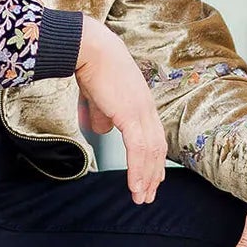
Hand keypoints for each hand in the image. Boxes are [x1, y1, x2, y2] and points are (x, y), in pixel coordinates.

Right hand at [75, 15, 165, 203]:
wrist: (90, 47)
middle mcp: (146, 108)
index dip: (154, 159)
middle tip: (148, 195)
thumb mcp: (99, 95)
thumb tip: (104, 130)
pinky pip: (138, 150)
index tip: (152, 176)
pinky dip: (138, 171)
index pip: (154, 136)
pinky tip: (135, 186)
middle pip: (157, 148)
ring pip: (150, 153)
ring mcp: (141, 112)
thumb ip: (103, 113)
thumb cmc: (92, 64)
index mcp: (141, 102)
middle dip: (153, 174)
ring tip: (141, 198)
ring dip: (146, 178)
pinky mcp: (131, 115)